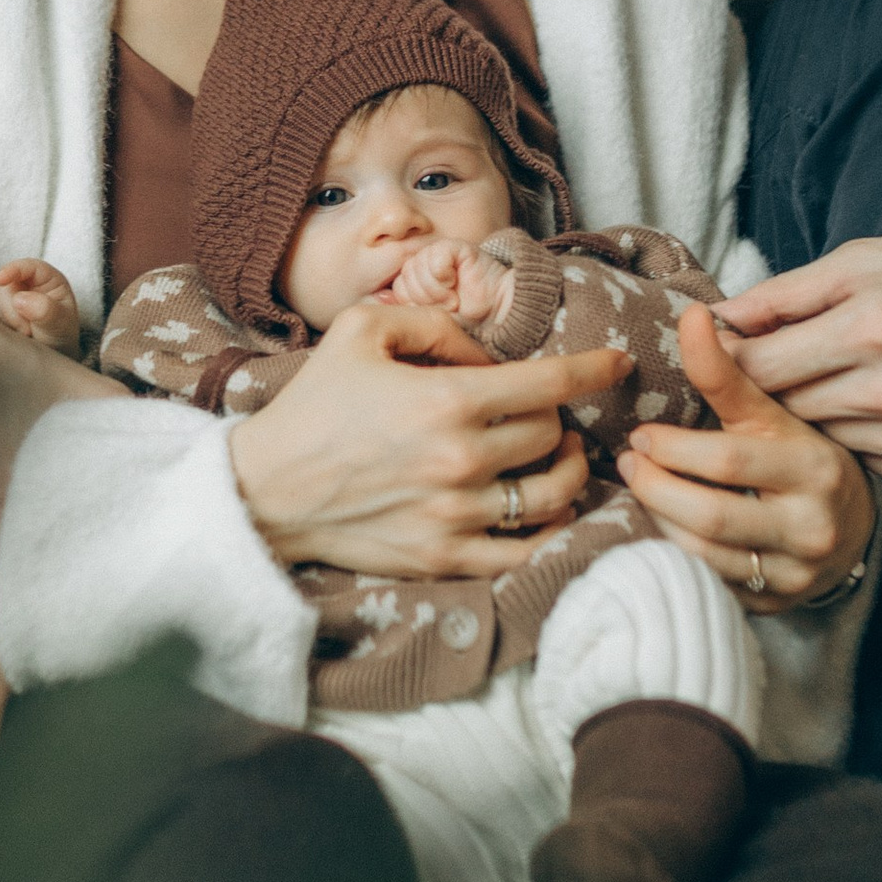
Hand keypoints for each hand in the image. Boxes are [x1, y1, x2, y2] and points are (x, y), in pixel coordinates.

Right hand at [0, 257, 83, 354]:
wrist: (49, 351)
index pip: (27, 266)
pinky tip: (8, 333)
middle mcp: (22, 281)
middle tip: (28, 330)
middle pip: (3, 286)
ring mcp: (4, 293)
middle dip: (12, 311)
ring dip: (4, 321)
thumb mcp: (60, 323)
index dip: (12, 270)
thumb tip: (19, 299)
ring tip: (23, 333)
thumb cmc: (58, 332)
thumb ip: (46, 310)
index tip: (0, 280)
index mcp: (45, 277)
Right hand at [228, 298, 630, 579]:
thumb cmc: (313, 405)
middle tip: (539, 411)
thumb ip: (433, 322)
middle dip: (555, 417)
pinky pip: (526, 552)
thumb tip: (485, 350)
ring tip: (552, 457)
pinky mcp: (445, 559)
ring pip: (553, 494)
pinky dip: (550, 531)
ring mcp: (456, 517)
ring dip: (565, 471)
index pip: (550, 384)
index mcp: (447, 400)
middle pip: (550, 436)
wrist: (264, 490)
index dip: (594, 369)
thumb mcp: (361, 330)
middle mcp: (461, 460)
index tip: (618, 361)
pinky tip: (543, 510)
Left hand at [382, 238, 507, 332]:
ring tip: (454, 299)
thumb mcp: (428, 323)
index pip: (395, 291)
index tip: (434, 316)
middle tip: (447, 307)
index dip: (413, 306)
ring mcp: (437, 255)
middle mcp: (423, 266)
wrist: (499, 318)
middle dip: (425, 301)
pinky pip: (434, 258)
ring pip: (416, 270)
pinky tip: (456, 282)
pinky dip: (443, 275)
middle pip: (404, 280)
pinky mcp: (453, 247)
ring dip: (436, 292)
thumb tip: (377, 299)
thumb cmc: (466, 325)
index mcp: (414, 284)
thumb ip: (402, 311)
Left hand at [619, 306, 877, 606]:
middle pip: (712, 512)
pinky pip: (709, 579)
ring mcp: (795, 570)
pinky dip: (673, 550)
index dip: (674, 447)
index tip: (641, 433)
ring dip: (657, 517)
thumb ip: (729, 374)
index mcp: (814, 467)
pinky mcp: (777, 601)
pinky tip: (659, 523)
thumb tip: (692, 317)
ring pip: (704, 551)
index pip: (730, 459)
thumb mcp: (775, 413)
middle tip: (629, 459)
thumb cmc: (803, 457)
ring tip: (638, 486)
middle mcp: (810, 524)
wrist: (852, 526)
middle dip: (656, 484)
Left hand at [716, 228, 881, 494]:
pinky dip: (860, 438)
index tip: (717, 350)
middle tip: (766, 365)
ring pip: (821, 439)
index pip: (758, 367)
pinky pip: (865, 462)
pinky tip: (881, 405)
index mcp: (872, 326)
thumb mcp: (874, 257)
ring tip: (834, 377)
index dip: (727, 360)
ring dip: (811, 415)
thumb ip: (790, 293)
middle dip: (765, 388)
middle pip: (783, 408)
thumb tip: (721, 320)